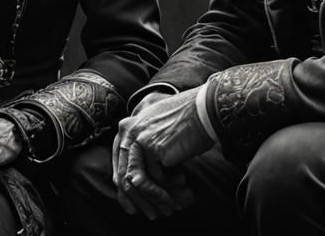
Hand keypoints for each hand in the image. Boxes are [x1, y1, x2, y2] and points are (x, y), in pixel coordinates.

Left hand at [111, 88, 210, 218]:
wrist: (205, 110)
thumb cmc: (187, 123)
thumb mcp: (159, 131)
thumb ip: (146, 149)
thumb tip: (139, 181)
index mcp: (128, 127)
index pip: (120, 164)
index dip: (125, 190)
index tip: (134, 207)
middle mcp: (129, 132)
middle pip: (124, 174)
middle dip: (139, 199)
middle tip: (152, 215)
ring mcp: (140, 139)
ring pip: (138, 180)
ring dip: (155, 199)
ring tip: (170, 209)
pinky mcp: (153, 148)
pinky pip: (156, 179)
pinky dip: (166, 191)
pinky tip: (180, 194)